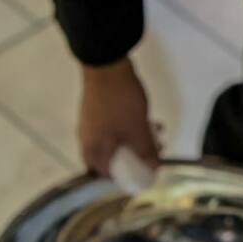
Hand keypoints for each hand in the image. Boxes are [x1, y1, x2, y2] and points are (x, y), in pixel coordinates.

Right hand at [78, 58, 159, 175]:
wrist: (106, 63)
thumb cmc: (117, 98)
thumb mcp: (137, 128)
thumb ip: (145, 151)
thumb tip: (154, 168)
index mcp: (93, 150)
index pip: (106, 175)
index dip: (126, 177)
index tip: (144, 174)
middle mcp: (87, 140)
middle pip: (111, 160)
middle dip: (135, 158)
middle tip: (153, 154)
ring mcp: (91, 125)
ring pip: (114, 143)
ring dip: (135, 142)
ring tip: (155, 134)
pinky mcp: (97, 112)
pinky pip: (114, 129)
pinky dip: (129, 130)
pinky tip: (145, 120)